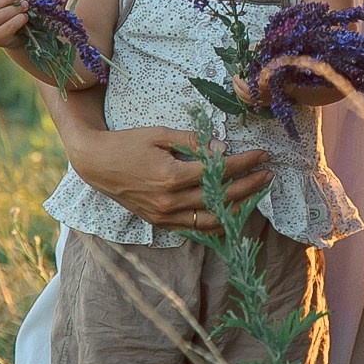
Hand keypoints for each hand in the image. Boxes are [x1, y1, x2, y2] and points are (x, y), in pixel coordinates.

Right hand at [65, 119, 273, 230]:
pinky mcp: (159, 222)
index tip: (262, 155)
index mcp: (171, 177)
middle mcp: (170, 201)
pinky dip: (215, 224)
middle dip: (249, 185)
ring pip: (211, 219)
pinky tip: (230, 214)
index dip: (244, 163)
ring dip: (237, 208)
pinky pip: (194, 229)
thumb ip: (192, 141)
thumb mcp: (160, 134)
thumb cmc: (127, 143)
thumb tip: (223, 148)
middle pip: (220, 197)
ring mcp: (164, 216)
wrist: (95, 163)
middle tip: (268, 174)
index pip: (219, 172)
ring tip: (256, 194)